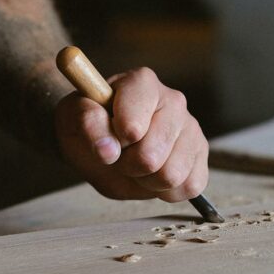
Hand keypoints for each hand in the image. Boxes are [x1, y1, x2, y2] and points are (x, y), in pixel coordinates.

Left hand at [54, 68, 208, 201]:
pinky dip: (166, 190)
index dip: (114, 141)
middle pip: (151, 156)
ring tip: (136, 164)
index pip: (131, 126)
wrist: (102, 138)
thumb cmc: (88, 124)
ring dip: (146, 180)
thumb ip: (88, 124)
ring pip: (172, 175)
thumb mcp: (72, 118)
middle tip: (119, 155)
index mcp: (140, 82)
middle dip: (128, 165)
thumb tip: (108, 151)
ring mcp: (191, 126)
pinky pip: (190, 185)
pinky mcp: (200, 152)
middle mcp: (173, 100)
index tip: (106, 137)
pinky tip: (153, 176)